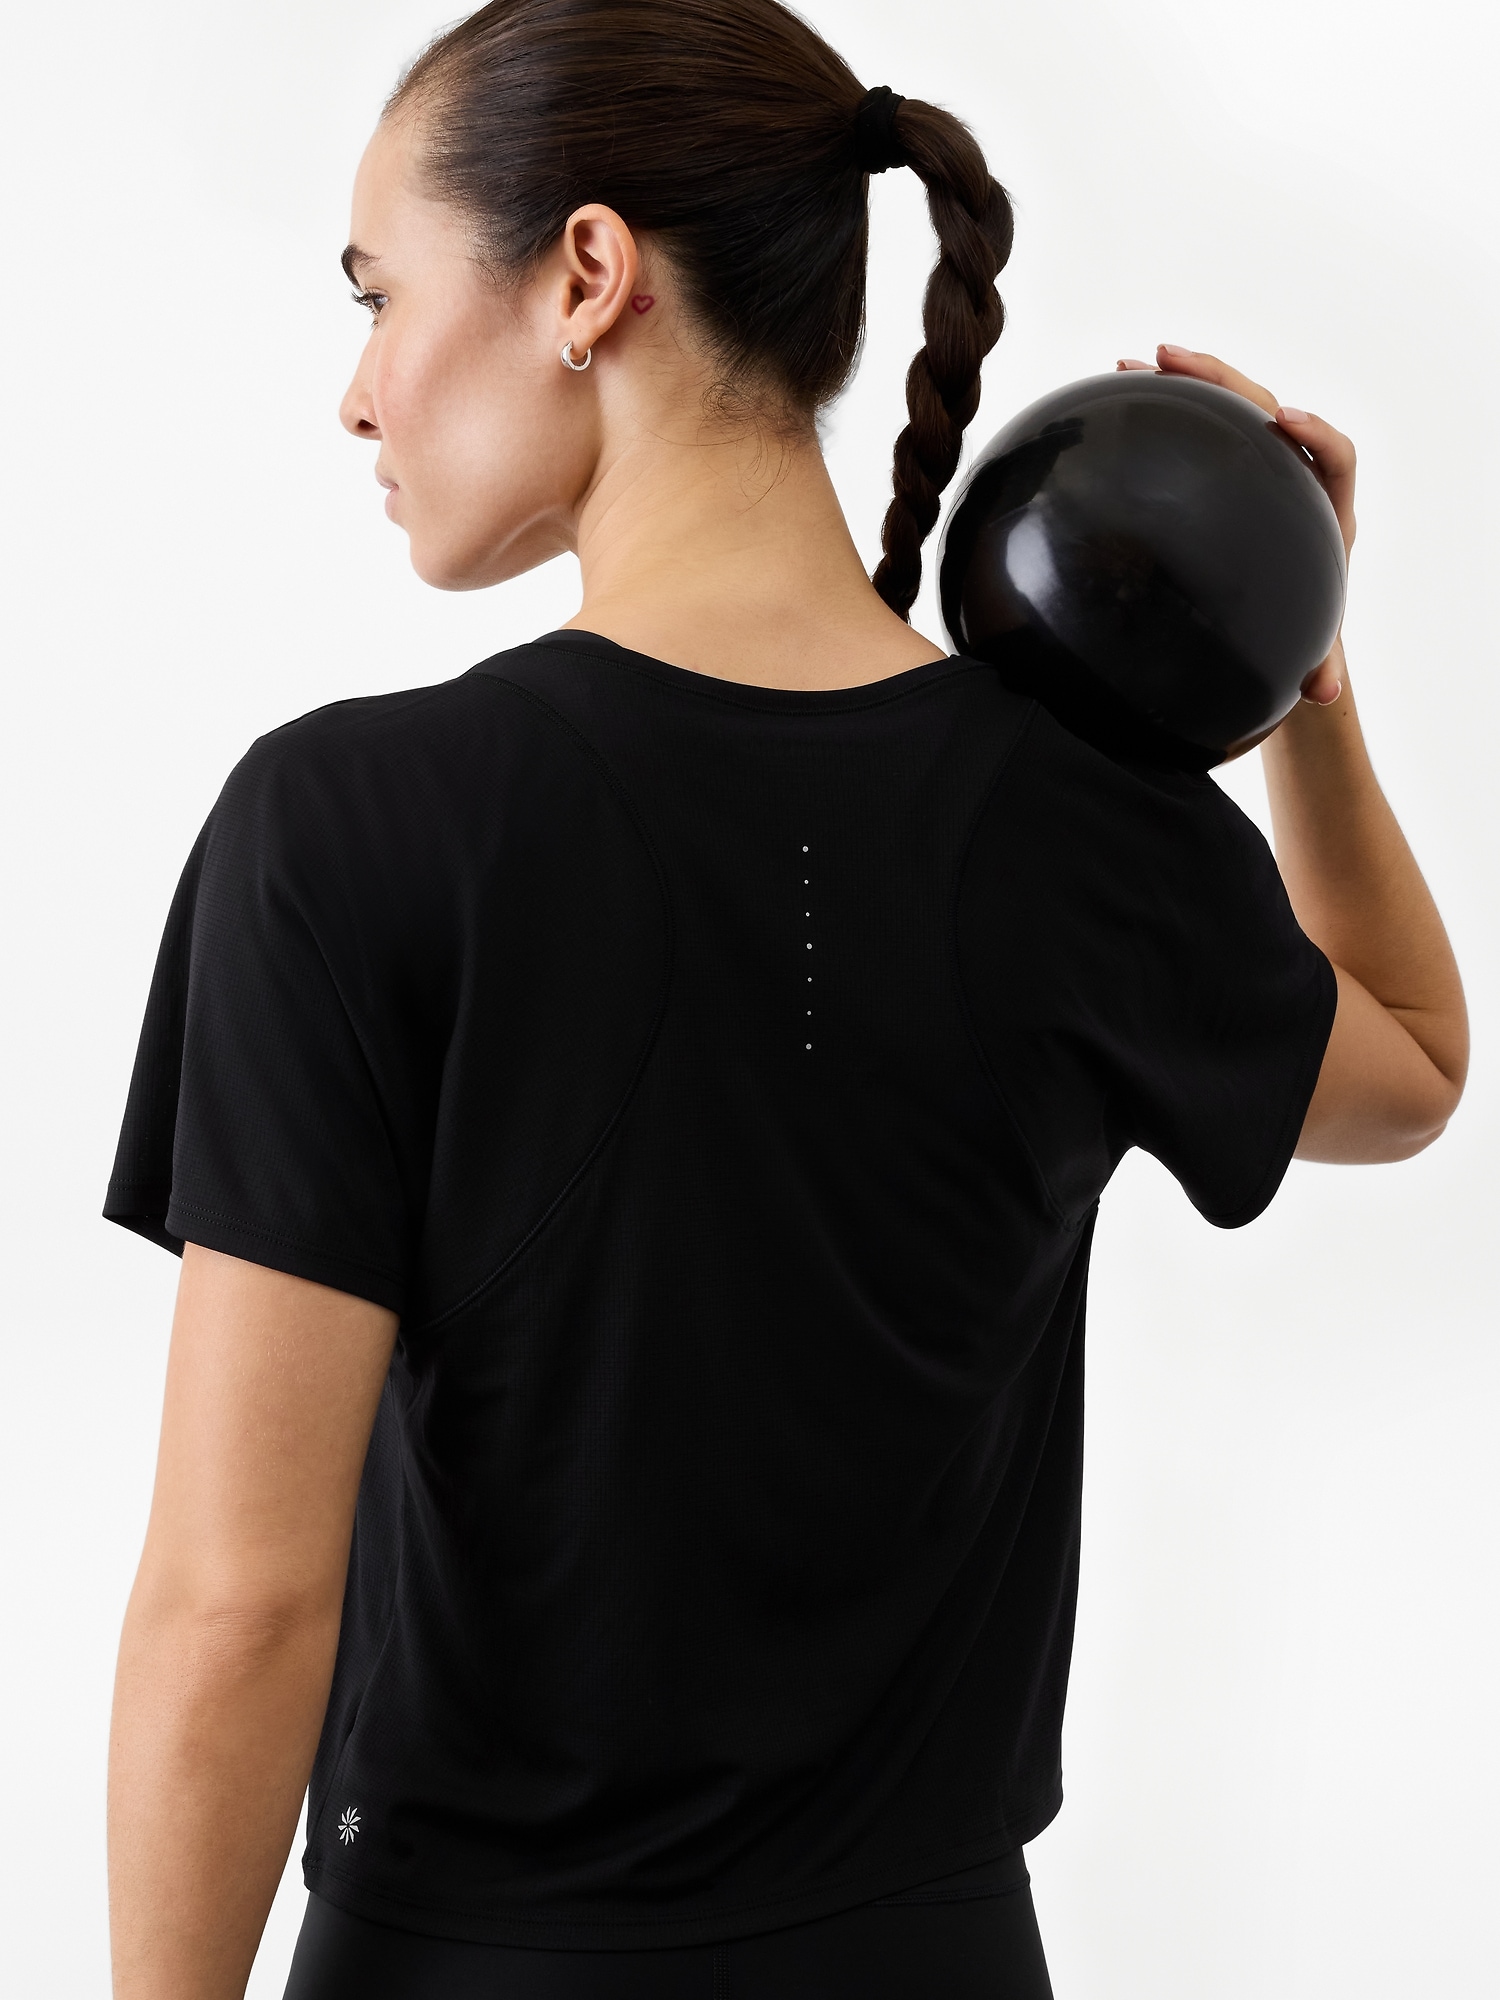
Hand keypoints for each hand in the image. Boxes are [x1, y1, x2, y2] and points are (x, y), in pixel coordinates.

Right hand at [1117, 343, 1353, 706]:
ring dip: (1189, 378)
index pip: (1336, 456)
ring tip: (1138, 362)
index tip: (1283, 419)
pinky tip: (1123, 395)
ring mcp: (1259, 469)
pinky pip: (1203, 428)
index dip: (1317, 433)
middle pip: (1269, 408)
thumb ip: (1319, 666)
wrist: (1288, 623)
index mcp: (1324, 514)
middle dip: (1224, 381)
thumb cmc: (1302, 635)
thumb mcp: (1311, 651)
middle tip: (1172, 360)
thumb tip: (1324, 693)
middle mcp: (1294, 479)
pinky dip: (1168, 407)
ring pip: (1232, 407)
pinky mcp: (1228, 471)